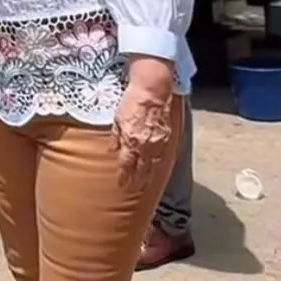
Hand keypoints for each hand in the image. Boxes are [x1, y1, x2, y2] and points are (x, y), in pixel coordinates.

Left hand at [112, 60, 174, 188]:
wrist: (152, 91)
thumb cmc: (131, 101)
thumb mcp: (117, 118)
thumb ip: (116, 136)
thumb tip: (113, 149)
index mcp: (131, 141)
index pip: (127, 165)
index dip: (124, 176)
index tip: (121, 184)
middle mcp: (145, 146)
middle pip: (141, 169)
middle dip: (136, 181)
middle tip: (133, 189)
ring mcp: (157, 143)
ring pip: (153, 165)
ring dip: (148, 175)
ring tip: (144, 183)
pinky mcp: (167, 137)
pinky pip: (161, 155)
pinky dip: (157, 163)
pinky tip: (155, 166)